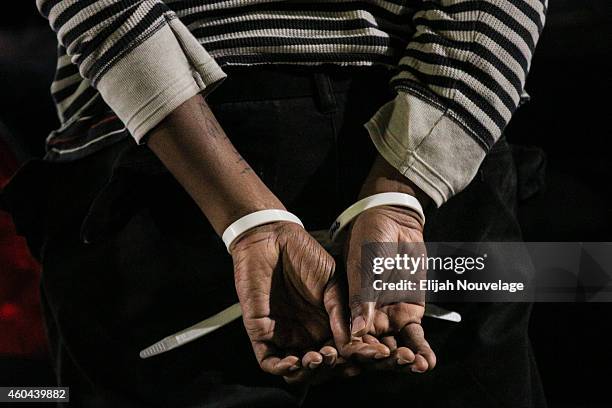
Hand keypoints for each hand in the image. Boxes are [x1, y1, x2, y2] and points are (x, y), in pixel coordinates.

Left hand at [231, 221, 386, 382]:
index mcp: (329, 324)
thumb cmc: (305, 256)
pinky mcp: (261, 333)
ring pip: (299, 372)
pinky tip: (296, 360)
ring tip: (323, 356)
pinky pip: (270, 362)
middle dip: (338, 368)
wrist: (272, 239)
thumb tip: (352, 343)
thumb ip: (341, 311)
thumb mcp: (333, 282)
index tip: (378, 353)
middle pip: (325, 368)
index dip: (363, 356)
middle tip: (348, 357)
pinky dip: (283, 369)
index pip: (347, 352)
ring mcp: (285, 336)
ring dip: (312, 371)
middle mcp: (309, 335)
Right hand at [341, 154, 435, 372]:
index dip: (356, 349)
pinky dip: (420, 349)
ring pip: (394, 346)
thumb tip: (357, 331)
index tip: (367, 355)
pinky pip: (414, 337)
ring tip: (415, 365)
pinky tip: (426, 363)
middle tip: (395, 361)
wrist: (396, 222)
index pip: (347, 336)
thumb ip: (362, 298)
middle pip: (371, 347)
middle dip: (383, 359)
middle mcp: (364, 317)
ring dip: (403, 359)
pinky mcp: (409, 313)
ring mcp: (387, 317)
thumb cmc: (370, 238)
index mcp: (344, 308)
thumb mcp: (364, 267)